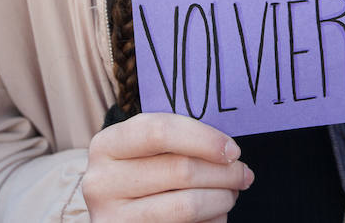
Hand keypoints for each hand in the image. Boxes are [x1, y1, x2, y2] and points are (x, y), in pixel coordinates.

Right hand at [83, 112, 252, 221]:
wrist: (112, 210)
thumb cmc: (140, 169)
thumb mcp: (145, 147)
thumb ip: (177, 140)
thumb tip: (228, 152)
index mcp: (106, 145)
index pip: (160, 131)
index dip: (203, 138)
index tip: (232, 149)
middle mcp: (101, 182)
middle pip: (180, 170)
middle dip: (223, 172)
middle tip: (243, 173)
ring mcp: (112, 219)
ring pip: (186, 205)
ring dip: (221, 198)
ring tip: (232, 192)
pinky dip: (211, 221)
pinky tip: (217, 213)